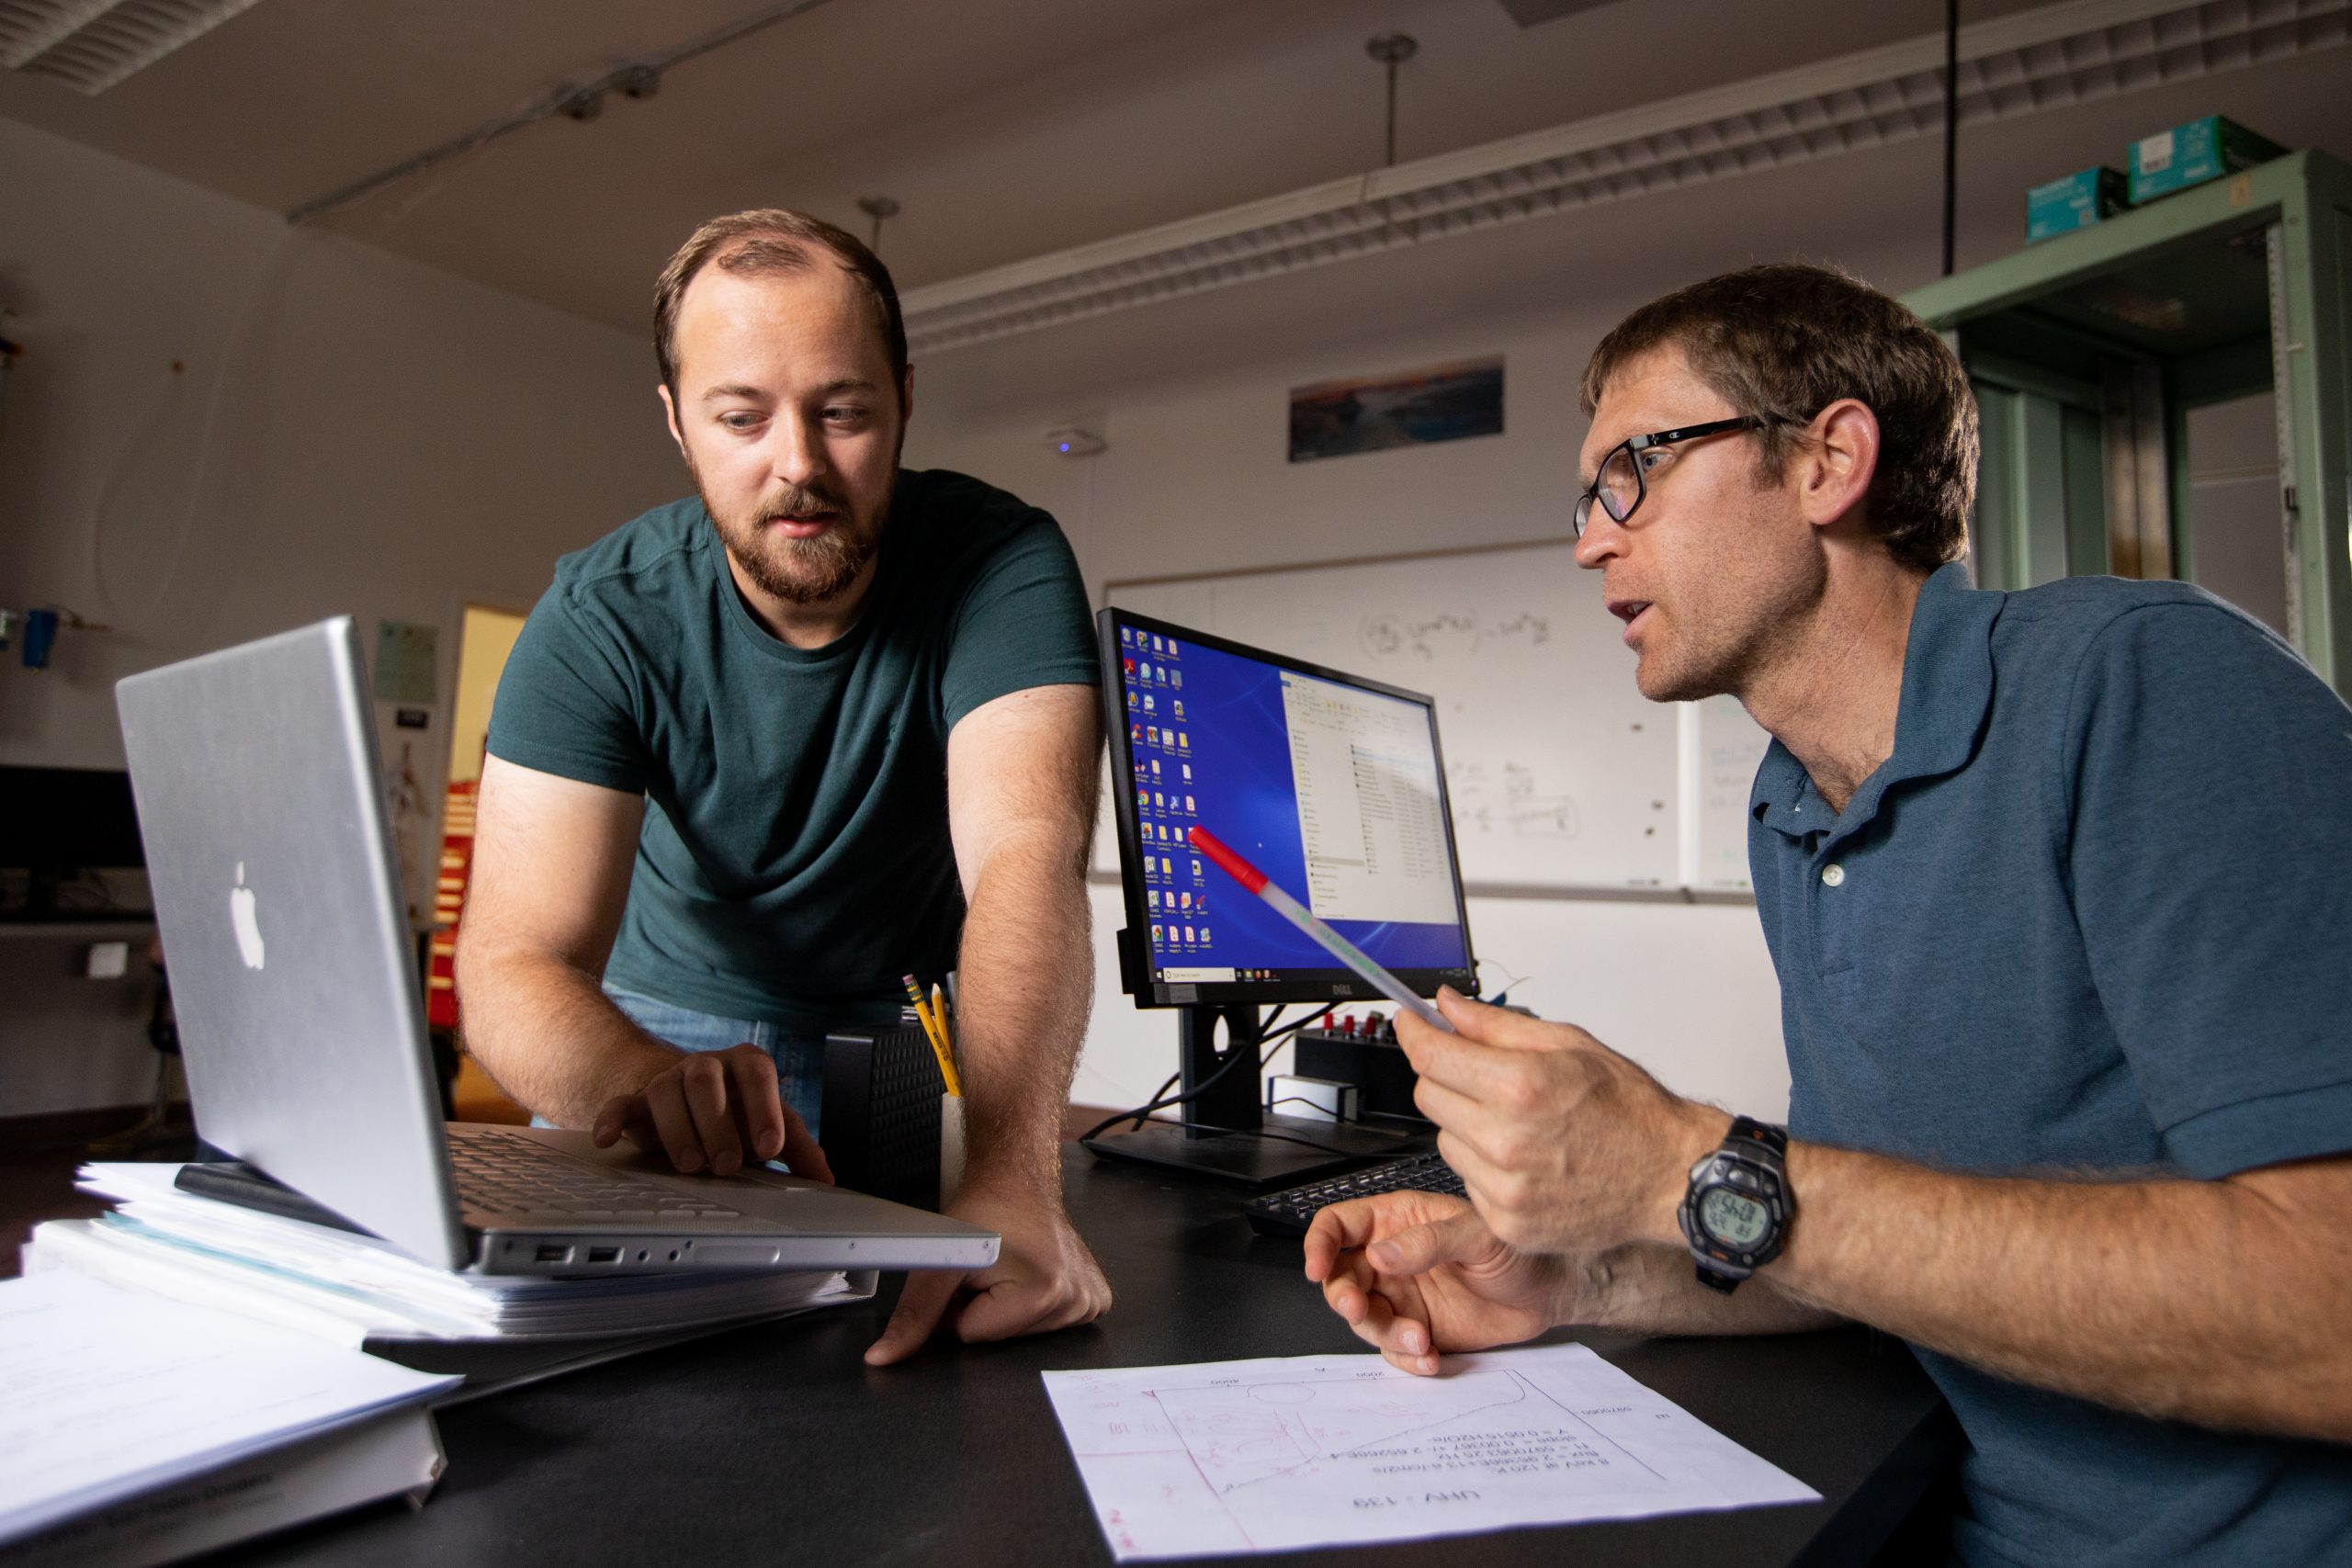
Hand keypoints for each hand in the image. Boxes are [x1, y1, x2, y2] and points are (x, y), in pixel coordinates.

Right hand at [590, 1042, 831, 1180]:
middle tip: (727, 1164)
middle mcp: (707, 1067)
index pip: (757, 1073)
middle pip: (707, 1078)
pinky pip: (620, 1103)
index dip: (764, 1107)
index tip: (771, 1147)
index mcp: (745, 1066)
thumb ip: (800, 1150)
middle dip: (718, 1122)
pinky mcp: (637, 1102)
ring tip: (691, 1166)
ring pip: (665, 1090)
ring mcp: (669, 1080)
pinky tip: (608, 1139)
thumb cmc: (738, 1114)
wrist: (691, 1101)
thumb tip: (828, 1181)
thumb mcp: (770, 1126)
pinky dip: (611, 1119)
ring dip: (678, 1129)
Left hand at [863, 1182, 1111, 1364]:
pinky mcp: (1095, 1300)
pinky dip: (1034, 1308)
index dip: (956, 1308)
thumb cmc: (984, 1213)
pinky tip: (1031, 1277)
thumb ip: (912, 1314)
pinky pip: (1050, 1325)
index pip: (971, 1336)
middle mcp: (1076, 1301)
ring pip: (1020, 1336)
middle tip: (988, 1272)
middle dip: (982, 1310)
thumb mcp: (938, 1262)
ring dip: (1005, 1309)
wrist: (1019, 1182)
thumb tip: (884, 1358)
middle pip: (999, 1340)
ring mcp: (1089, 1302)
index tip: (967, 1276)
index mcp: (1043, 1293)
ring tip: (1010, 1271)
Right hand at [1304, 1191, 1575, 1374]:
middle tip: (1361, 1310)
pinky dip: (1405, 1358)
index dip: (1319, 1244)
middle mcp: (1393, 1259)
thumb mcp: (1476, 1236)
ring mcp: (1403, 1297)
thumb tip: (1380, 1254)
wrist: (1549, 1294)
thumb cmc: (1518, 1251)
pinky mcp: (1417, 1329)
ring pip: (1364, 1319)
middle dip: (1345, 1298)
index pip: (1339, 1225)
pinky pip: (1393, 1349)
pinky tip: (1431, 1356)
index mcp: (1399, 1222)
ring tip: (1420, 1338)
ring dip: (1383, 1333)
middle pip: (1342, 1277)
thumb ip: (1428, 1242)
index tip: (1316, 1268)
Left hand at [1398, 988, 1724, 1255]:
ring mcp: (1505, 1189)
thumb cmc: (1630, 1111)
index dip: (1414, 1033)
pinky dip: (1484, 1165)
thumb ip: (1497, 1026)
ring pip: (1443, 1140)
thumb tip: (1447, 1007)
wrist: (1669, 1176)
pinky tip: (1523, 1158)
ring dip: (1465, 1124)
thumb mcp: (1568, 1044)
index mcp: (1522, 1087)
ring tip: (1515, 1122)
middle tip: (1479, 1074)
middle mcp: (1507, 1141)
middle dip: (1445, 1076)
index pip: (1431, 1056)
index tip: (1410, 1023)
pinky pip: (1466, 1181)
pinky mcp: (1507, 1223)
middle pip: (1428, 1096)